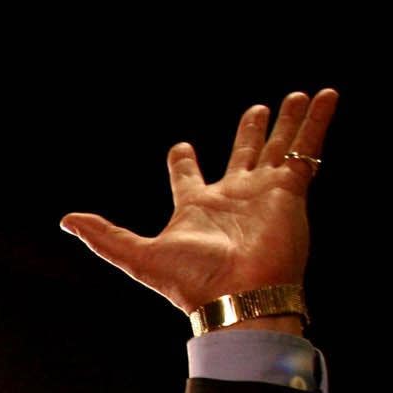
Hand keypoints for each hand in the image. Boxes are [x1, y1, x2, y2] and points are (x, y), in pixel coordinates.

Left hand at [62, 88, 336, 326]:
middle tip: (256, 109)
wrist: (239, 297)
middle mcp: (233, 197)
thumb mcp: (137, 256)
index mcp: (197, 207)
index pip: (187, 176)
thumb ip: (104, 236)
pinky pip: (308, 148)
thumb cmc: (192, 280)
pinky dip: (318, 122)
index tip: (181, 147)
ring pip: (279, 146)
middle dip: (250, 132)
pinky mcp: (292, 190)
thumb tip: (66, 221)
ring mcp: (264, 192)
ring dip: (288, 120)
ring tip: (298, 95)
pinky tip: (326, 96)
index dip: (183, 161)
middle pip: (243, 154)